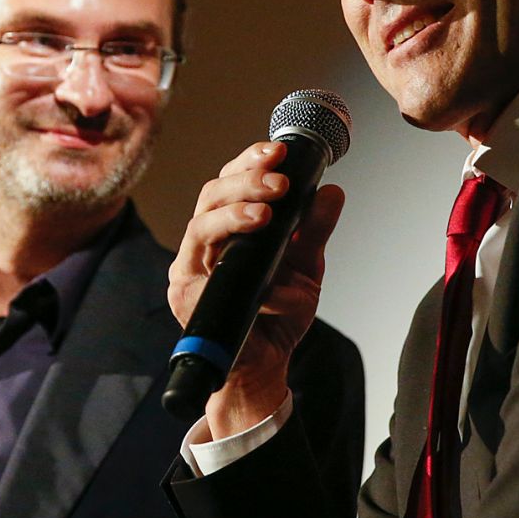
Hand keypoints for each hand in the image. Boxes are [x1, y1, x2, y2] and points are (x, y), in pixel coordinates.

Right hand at [170, 140, 344, 438]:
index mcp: (227, 229)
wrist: (264, 366)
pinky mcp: (186, 296)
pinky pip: (206, 270)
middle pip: (211, 195)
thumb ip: (313, 230)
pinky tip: (261, 255)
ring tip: (267, 212)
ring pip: (201, 225)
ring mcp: (190, 269)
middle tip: (280, 179)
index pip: (230, 182)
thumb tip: (332, 191)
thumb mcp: (305, 268)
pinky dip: (235, 259)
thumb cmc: (276, 317)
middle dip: (245, 181)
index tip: (280, 150)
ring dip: (234, 212)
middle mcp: (204, 244)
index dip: (250, 161)